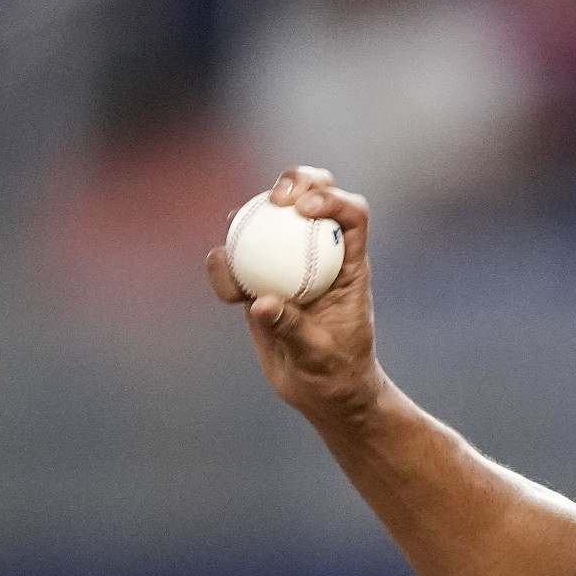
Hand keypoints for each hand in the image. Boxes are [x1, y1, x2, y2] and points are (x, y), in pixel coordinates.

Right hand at [207, 166, 383, 423]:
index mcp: (349, 265)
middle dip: (294, 182)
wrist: (322, 393)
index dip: (332, 198)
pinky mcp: (258, 280)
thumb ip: (293, 328)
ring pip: (268, 218)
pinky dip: (224, 264)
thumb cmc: (337, 375)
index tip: (305, 209)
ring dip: (248, 213)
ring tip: (235, 228)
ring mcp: (287, 264)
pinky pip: (234, 258)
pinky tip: (228, 294)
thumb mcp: (320, 355)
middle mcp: (319, 254)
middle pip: (312, 196)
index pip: (352, 214)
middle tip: (276, 200)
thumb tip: (259, 302)